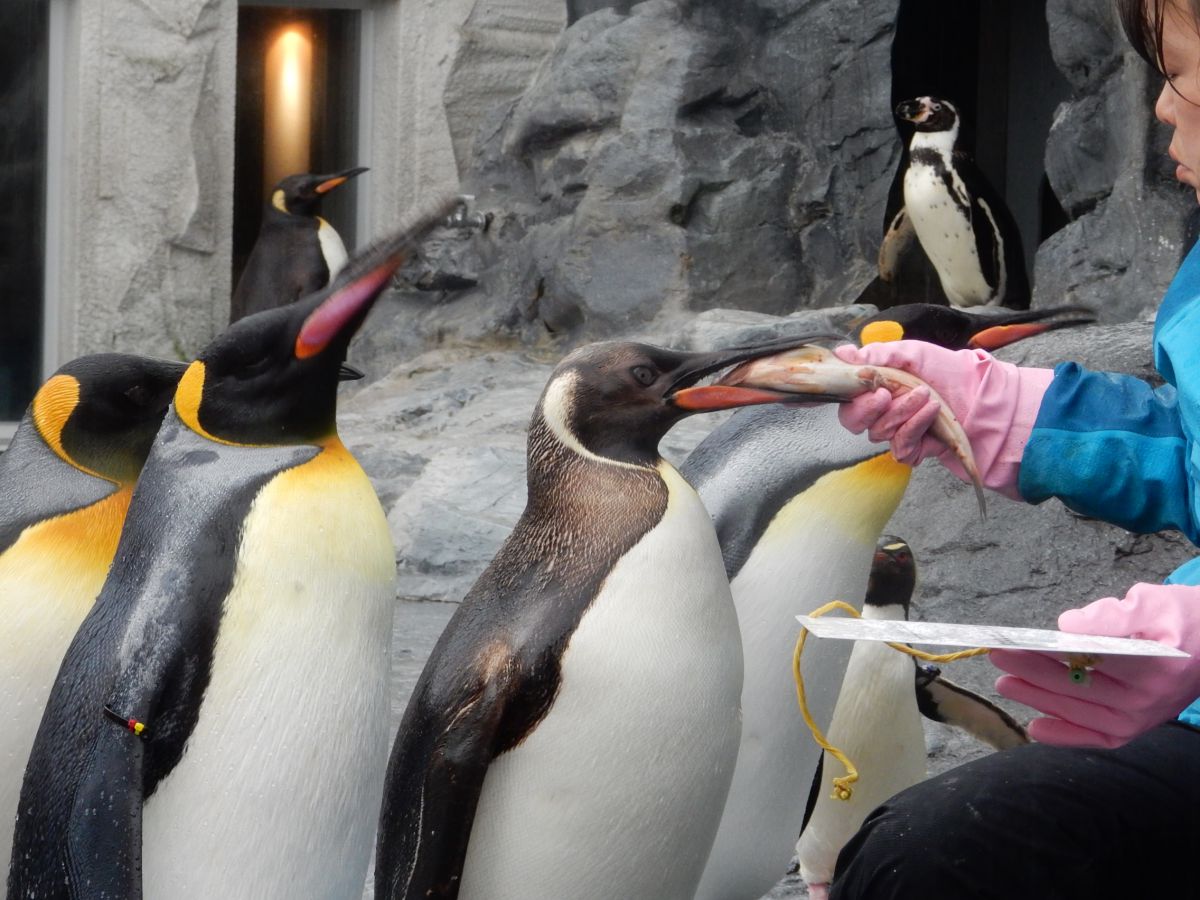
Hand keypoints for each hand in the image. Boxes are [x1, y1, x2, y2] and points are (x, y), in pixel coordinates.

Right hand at [834, 341, 1052, 498]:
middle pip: (854, 420)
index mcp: (880, 387)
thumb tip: (844, 353)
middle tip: (885, 394)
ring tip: (926, 396)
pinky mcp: (914, 450)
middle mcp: (885, 411)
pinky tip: (932, 412)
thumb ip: (880, 354)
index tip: (864, 381)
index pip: (848, 397)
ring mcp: (899, 432)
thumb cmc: (953, 373)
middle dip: (867, 408)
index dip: (849, 393)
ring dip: (901, 412)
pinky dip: (914, 428)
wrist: (989, 397)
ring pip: (879, 432)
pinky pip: (900, 447)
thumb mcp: (917, 354)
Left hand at [991, 583, 1199, 747]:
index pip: (1088, 658)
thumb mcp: (1153, 602)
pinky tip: (1036, 728)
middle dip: (1031, 671)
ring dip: (1038, 699)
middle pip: (1077, 686)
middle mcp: (1147, 699)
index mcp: (1153, 664)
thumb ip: (1112, 615)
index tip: (1013, 642)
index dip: (1046, 652)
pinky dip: (1066, 735)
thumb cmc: (1181, 619)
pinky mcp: (1137, 729)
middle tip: (996, 656)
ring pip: (1079, 712)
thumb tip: (1067, 627)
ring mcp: (1142, 719)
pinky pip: (1097, 737)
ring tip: (1004, 683)